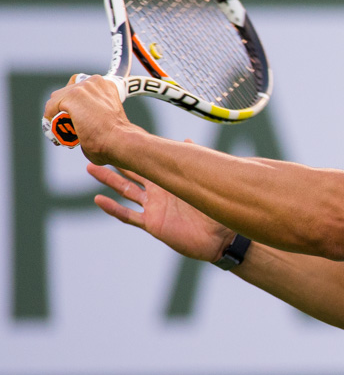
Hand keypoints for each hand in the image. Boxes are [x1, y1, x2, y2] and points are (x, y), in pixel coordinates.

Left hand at [43, 74, 133, 163]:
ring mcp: (82, 88)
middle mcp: (95, 82)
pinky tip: (56, 130)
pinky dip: (50, 119)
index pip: (80, 86)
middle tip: (65, 125)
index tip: (74, 114)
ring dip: (55, 113)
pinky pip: (51, 107)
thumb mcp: (107, 117)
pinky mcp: (72, 96)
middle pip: (66, 91)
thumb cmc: (117, 137)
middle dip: (63, 107)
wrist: (120, 141)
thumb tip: (82, 124)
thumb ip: (93, 113)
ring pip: (56, 99)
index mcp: (106, 85)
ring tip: (60, 130)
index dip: (74, 101)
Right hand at [86, 150, 233, 262]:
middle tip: (98, 149)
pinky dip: (113, 208)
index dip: (135, 152)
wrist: (221, 237)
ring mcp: (154, 208)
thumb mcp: (205, 184)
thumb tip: (187, 141)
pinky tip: (99, 200)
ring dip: (109, 181)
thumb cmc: (217, 210)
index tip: (120, 138)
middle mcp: (159, 192)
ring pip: (126, 191)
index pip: (149, 162)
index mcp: (172, 180)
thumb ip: (194, 164)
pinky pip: (129, 216)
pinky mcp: (153, 224)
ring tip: (91, 169)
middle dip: (115, 162)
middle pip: (132, 173)